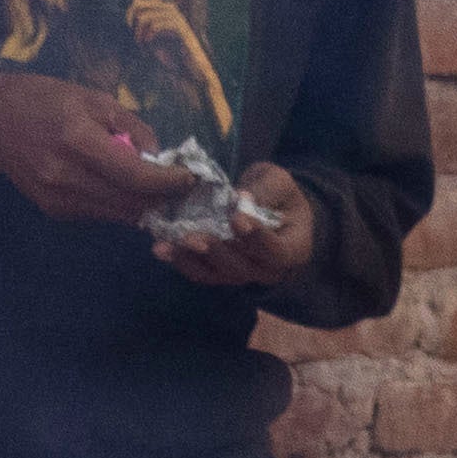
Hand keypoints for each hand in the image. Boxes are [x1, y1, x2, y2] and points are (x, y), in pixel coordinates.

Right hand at [0, 64, 204, 228]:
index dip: (170, 182)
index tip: (191, 178)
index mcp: (77, 141)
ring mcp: (60, 199)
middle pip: (133, 203)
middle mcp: (67, 177)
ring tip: (159, 189)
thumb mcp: (92, 98)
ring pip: (120, 215)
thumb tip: (160, 157)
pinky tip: (122, 188)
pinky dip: (120, 204)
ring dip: (145, 205)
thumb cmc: (43, 99)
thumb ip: (130, 128)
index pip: (136, 175)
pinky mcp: (56, 212)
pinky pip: (102, 214)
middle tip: (183, 188)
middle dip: (164, 199)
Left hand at [154, 162, 322, 290]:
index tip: (237, 218)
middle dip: (215, 252)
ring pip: (218, 274)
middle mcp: (269, 270)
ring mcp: (244, 275)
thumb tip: (241, 199)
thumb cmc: (279, 195)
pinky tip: (162, 248)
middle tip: (192, 237)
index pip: (277, 251)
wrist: (272, 210)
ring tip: (165, 247)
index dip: (257, 238)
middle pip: (243, 269)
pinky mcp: (221, 273)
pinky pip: (202, 273)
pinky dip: (181, 261)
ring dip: (190, 260)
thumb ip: (265, 191)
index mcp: (293, 249)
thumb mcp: (278, 182)